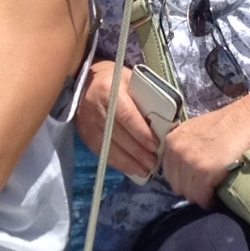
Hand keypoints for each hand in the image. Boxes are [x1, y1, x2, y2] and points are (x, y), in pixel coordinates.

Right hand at [74, 61, 160, 178]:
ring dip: (128, 162)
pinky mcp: (85, 135)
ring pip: (108, 147)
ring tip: (144, 170)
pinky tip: (130, 168)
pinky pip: (102, 152)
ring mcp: (88, 123)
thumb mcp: (131, 80)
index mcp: (109, 90)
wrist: (85, 82)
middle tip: (153, 163)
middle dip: (137, 151)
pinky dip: (117, 163)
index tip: (154, 145)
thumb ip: (144, 97)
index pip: (126, 115)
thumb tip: (164, 120)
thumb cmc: (115, 80)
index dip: (141, 132)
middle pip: (117, 134)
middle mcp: (96, 107)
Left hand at [160, 103, 249, 207]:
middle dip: (190, 188)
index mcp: (172, 140)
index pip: (170, 172)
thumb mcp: (195, 130)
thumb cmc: (226, 125)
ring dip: (200, 195)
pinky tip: (216, 198)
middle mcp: (177, 151)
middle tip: (204, 188)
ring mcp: (189, 162)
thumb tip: (183, 165)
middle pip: (177, 185)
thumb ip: (184, 146)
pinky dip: (209, 201)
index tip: (195, 181)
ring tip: (211, 193)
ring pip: (189, 194)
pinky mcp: (204, 173)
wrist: (245, 121)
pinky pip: (202, 197)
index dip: (183, 179)